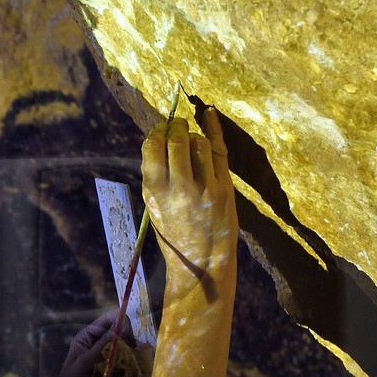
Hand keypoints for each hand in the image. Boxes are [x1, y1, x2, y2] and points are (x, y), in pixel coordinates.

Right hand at [141, 110, 238, 288]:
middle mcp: (178, 187)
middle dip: (175, 127)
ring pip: (199, 143)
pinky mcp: (224, 189)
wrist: (201, 263)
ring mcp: (204, 187)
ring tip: (191, 140)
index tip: (160, 130)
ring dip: (194, 136)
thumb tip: (158, 141)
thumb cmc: (174, 235)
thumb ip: (155, 176)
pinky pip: (219, 151)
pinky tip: (208, 113)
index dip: (157, 133)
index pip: (152, 147)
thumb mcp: (154, 207)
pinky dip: (213, 129)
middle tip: (176, 126)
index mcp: (155, 192)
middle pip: (176, 140)